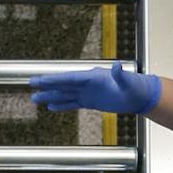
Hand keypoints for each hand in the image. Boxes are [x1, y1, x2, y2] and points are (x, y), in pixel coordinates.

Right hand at [29, 63, 161, 116]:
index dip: (55, 79)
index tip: (41, 79)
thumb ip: (121, 75)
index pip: (70, 78)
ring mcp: (88, 92)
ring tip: (36, 98)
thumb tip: (118, 66)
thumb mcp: (129, 81)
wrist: (140, 96)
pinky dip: (62, 105)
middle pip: (63, 84)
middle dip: (47, 85)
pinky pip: (73, 103)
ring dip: (51, 96)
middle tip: (32, 85)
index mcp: (93, 77)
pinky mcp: (91, 101)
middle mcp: (88, 83)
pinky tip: (51, 106)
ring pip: (65, 94)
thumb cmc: (135, 87)